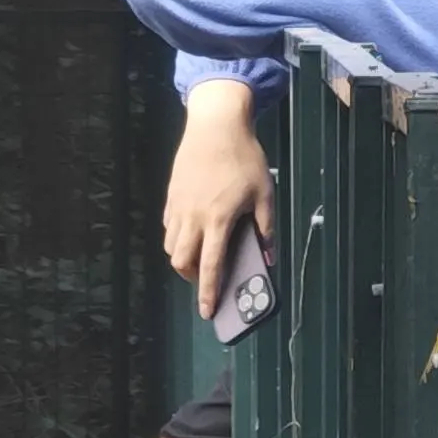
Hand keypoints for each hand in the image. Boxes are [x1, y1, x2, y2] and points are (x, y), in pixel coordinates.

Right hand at [164, 84, 269, 318]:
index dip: (208, 292)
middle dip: (192, 277)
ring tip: (200, 254)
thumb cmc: (244, 158)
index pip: (210, 266)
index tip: (207, 312)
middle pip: (181, 262)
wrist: (215, 125)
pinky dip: (178, 237)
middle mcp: (193, 217)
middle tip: (207, 277)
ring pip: (171, 246)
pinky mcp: (171, 196)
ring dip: (183, 258)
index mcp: (219, 219)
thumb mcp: (264, 192)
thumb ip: (266, 227)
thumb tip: (269, 257)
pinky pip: (169, 227)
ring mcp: (178, 207)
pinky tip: (192, 231)